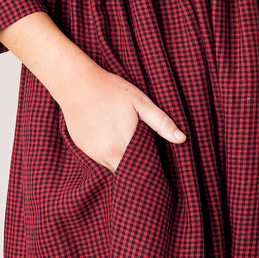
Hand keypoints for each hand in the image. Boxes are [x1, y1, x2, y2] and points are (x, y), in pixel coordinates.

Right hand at [55, 60, 186, 173]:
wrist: (76, 83)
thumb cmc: (111, 90)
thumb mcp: (140, 102)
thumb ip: (162, 123)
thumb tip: (182, 139)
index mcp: (124, 145)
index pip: (142, 170)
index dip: (152, 171)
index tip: (160, 170)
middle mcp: (107, 155)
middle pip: (127, 174)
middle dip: (138, 171)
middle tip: (149, 163)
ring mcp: (93, 154)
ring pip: (114, 170)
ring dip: (124, 165)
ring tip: (133, 154)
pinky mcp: (83, 150)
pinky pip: (102, 163)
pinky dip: (111, 159)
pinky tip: (116, 146)